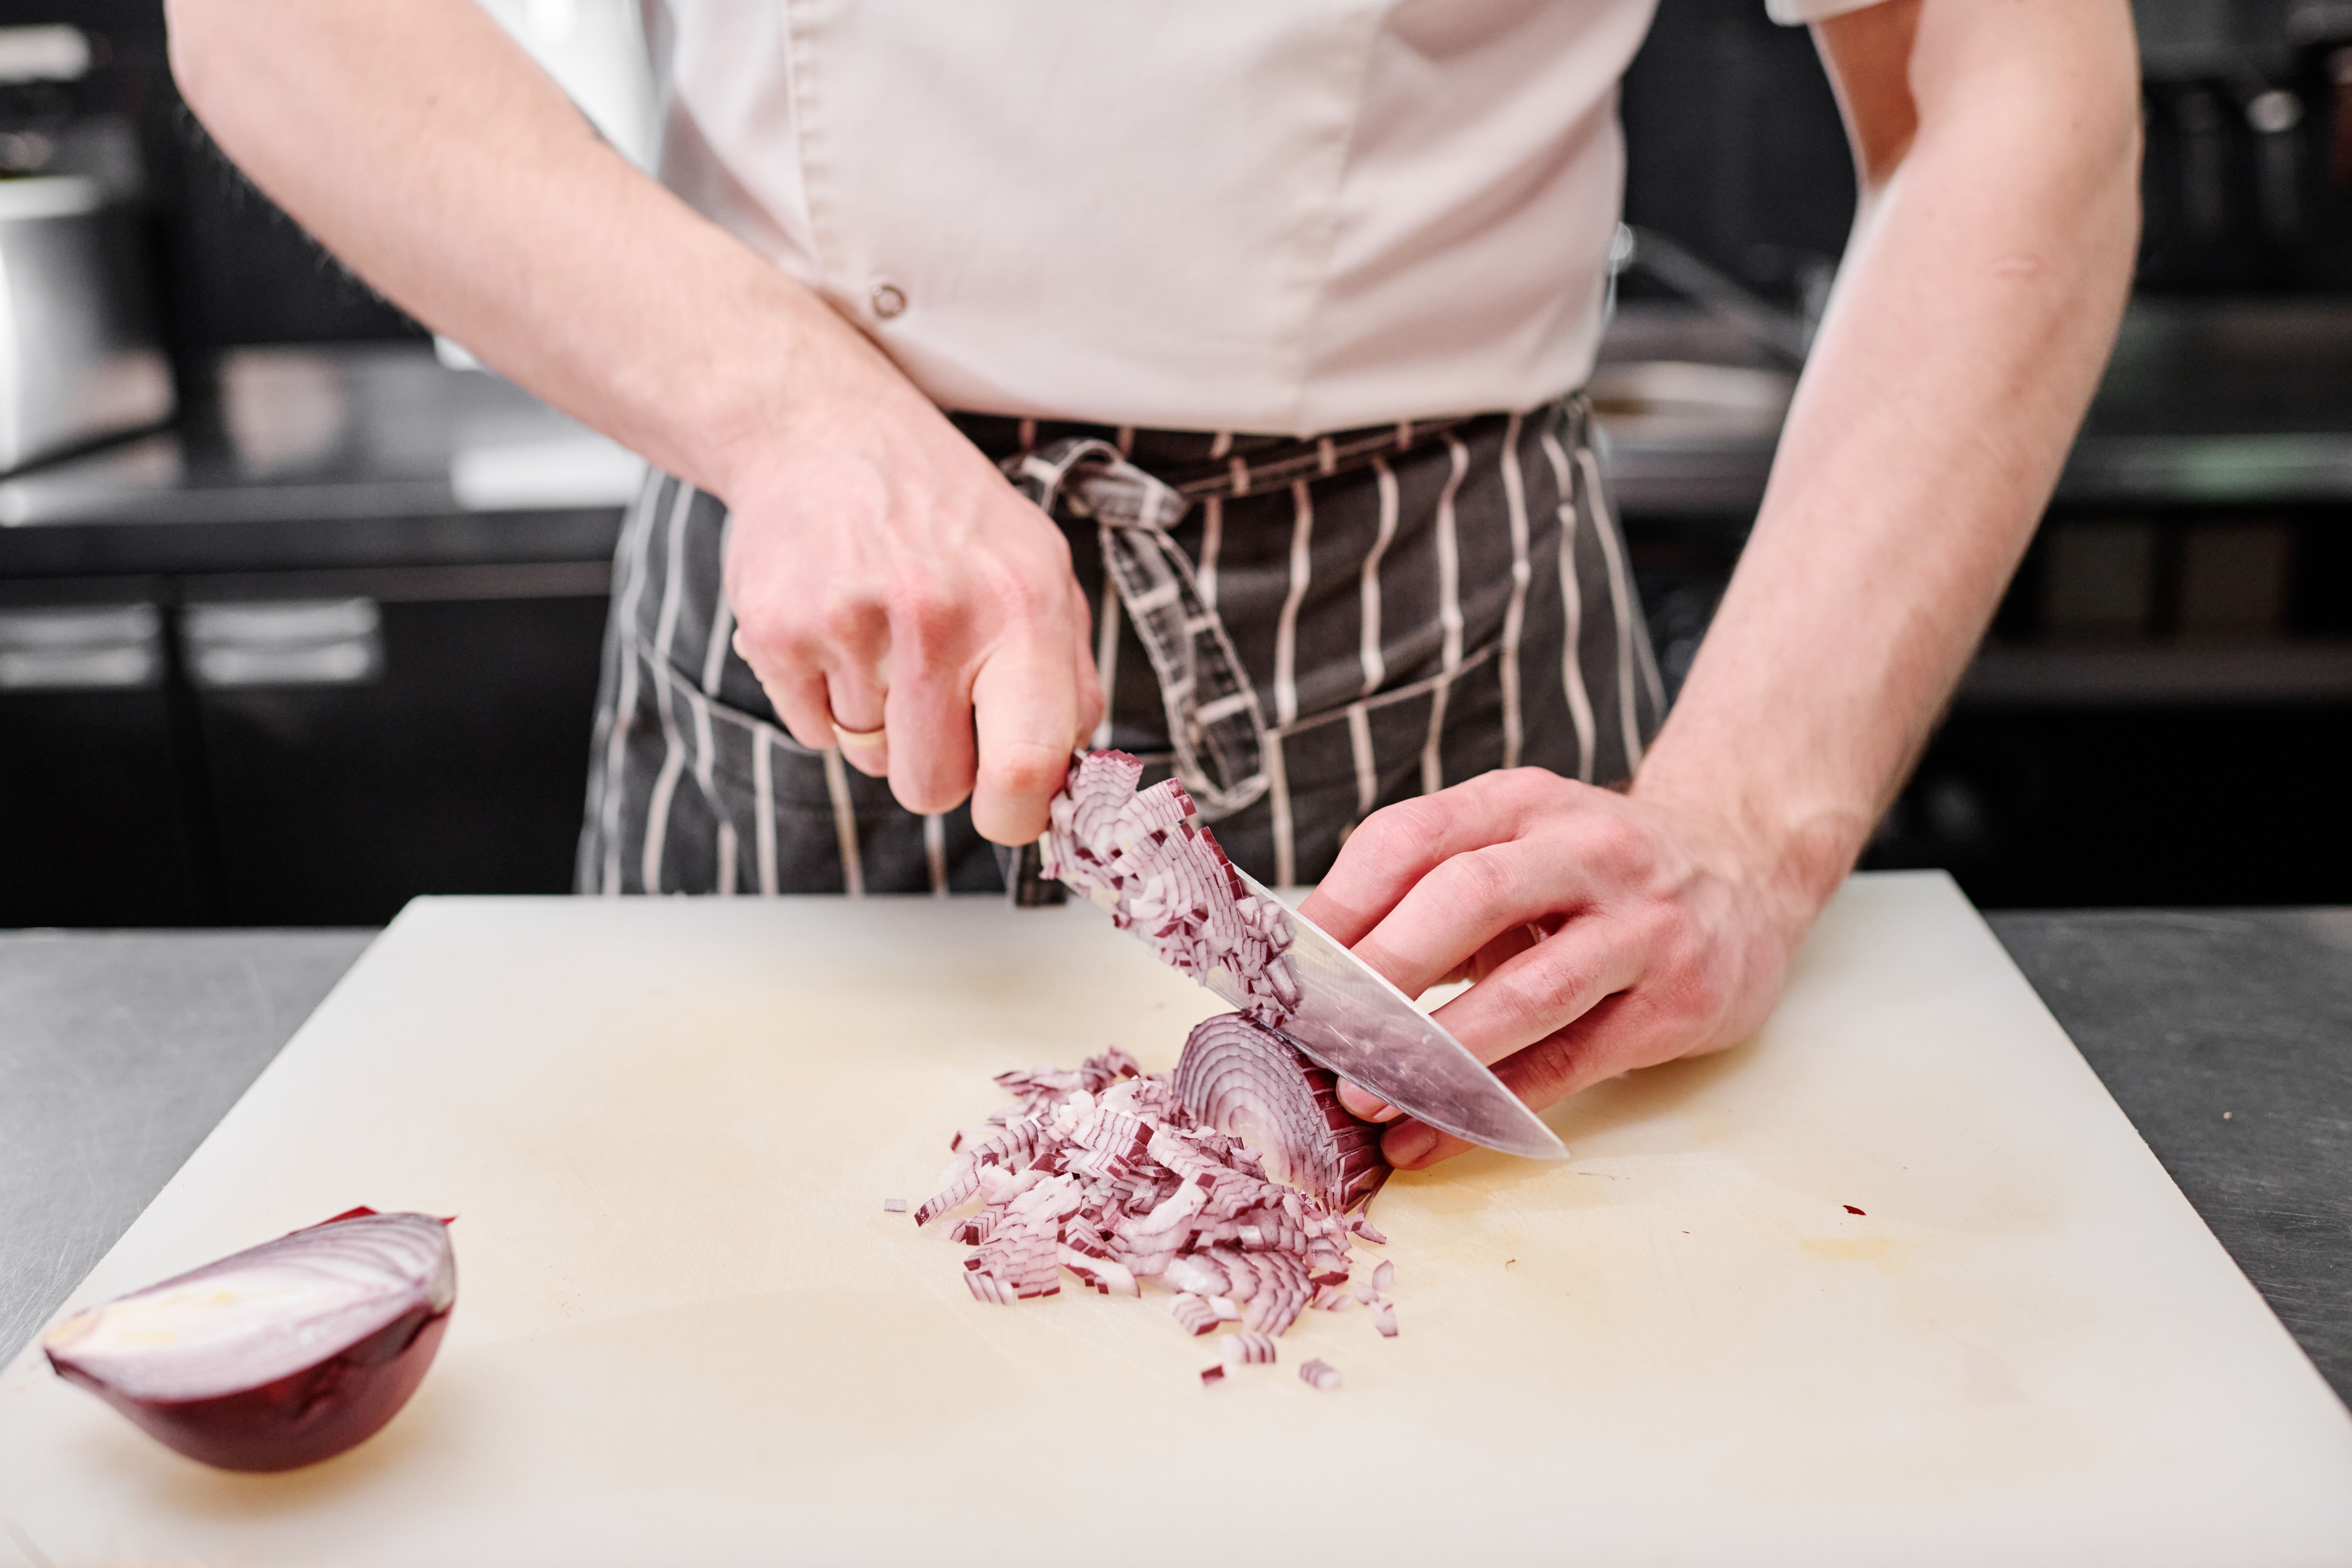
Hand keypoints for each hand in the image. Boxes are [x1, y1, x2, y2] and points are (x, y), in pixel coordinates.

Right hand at [720, 360, 1102, 843]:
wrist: (825, 431)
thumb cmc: (947, 516)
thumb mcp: (1040, 573)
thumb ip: (1067, 681)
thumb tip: (1069, 782)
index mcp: (1022, 609)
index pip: (1028, 769)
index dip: (1014, 815)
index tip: (1004, 809)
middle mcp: (938, 615)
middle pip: (934, 785)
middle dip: (933, 760)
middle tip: (931, 692)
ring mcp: (851, 623)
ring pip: (870, 759)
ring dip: (878, 719)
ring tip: (881, 635)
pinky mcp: (777, 630)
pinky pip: (812, 731)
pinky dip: (822, 697)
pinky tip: (835, 627)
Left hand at [1298, 769, 1817, 1168]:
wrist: (1746, 871)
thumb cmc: (1593, 874)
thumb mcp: (1516, 845)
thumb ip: (1427, 890)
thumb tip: (1310, 969)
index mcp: (1523, 804)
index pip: (1411, 839)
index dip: (1339, 904)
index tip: (1281, 969)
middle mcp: (1587, 851)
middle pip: (1467, 897)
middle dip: (1382, 970)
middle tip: (1316, 1031)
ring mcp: (1641, 926)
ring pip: (1529, 990)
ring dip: (1439, 1051)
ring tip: (1365, 1096)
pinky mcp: (1677, 1001)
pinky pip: (1570, 1063)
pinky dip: (1493, 1107)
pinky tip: (1428, 1137)